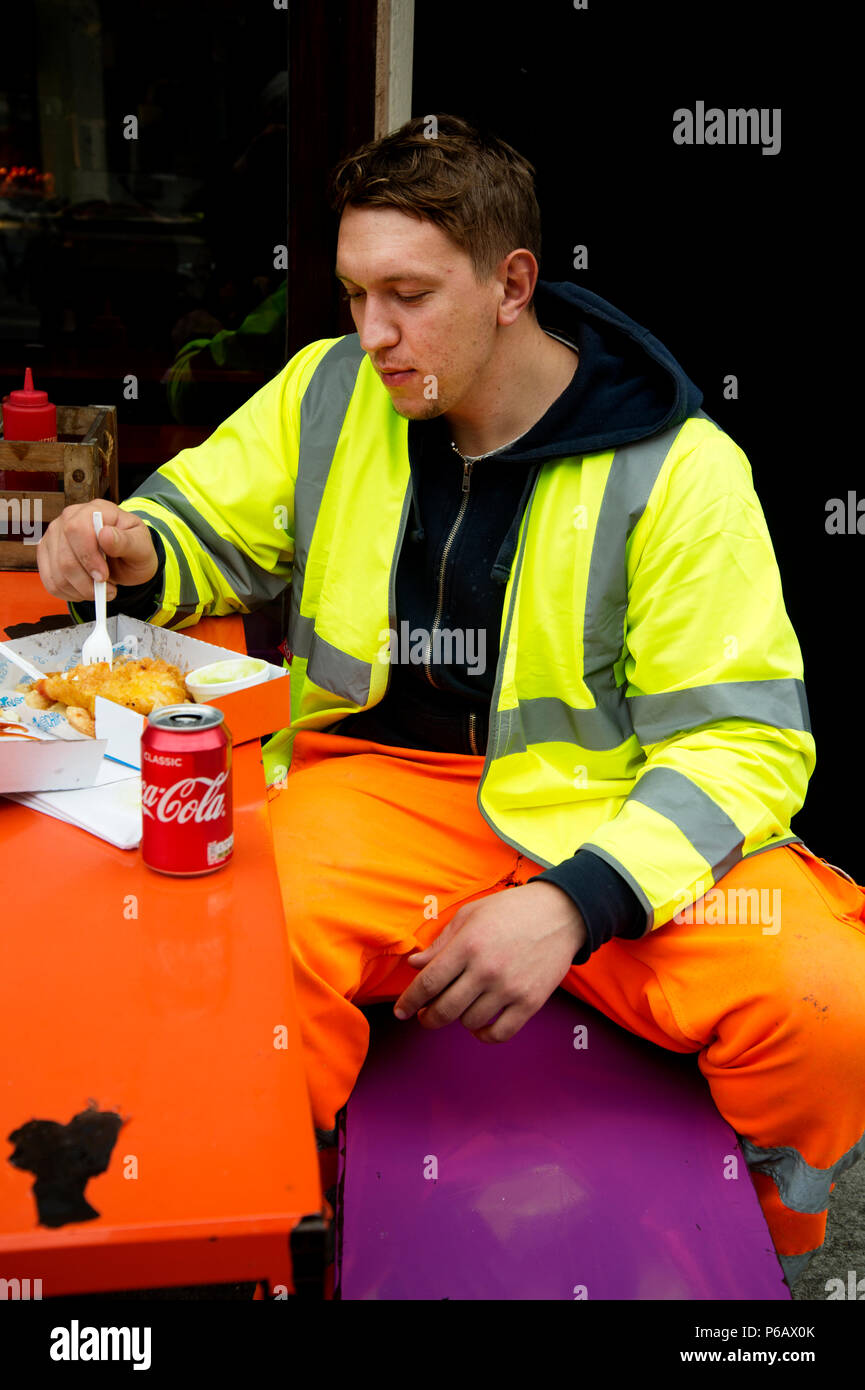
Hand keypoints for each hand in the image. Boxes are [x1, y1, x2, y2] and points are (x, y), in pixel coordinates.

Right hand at [37, 501, 157, 602]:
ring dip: (80, 590)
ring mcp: (54, 536)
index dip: (88, 556)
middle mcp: (69, 519)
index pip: (77, 529)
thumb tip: (105, 534)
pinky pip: (50, 582)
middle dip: (86, 581)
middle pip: (64, 556)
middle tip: (107, 589)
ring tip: (100, 590)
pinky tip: (85, 590)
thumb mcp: (141, 546)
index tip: (103, 576)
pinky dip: (69, 593)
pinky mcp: (47, 555)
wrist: (126, 558)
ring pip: (57, 573)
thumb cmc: (134, 549)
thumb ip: (126, 541)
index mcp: (94, 510)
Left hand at [393, 880, 586, 1043]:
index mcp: (467, 945)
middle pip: (444, 1009)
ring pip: (469, 1022)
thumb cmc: (510, 910)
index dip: (410, 1001)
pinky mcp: (531, 1002)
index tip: (401, 1011)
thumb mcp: (469, 915)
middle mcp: (486, 970)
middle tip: (426, 1015)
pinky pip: (500, 1033)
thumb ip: (440, 943)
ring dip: (458, 1020)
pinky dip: (484, 1035)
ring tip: (460, 1008)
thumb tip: (414, 964)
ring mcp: (510, 988)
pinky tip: (479, 1025)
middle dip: (428, 1018)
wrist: (560, 913)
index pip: (428, 983)